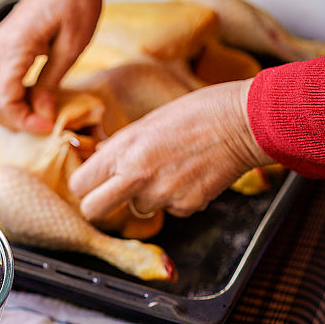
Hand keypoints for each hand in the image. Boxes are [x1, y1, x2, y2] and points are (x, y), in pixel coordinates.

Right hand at [0, 0, 104, 132]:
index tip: (48, 127)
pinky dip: (6, 95)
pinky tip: (29, 97)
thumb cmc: (77, 3)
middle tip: (38, 124)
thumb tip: (41, 115)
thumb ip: (50, 84)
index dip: (24, 121)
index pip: (4, 100)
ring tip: (33, 114)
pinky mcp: (3, 44)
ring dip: (4, 109)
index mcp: (14, 47)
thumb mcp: (71, 47)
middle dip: (8, 119)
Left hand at [68, 79, 273, 218]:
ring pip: (138, 209)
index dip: (84, 186)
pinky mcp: (187, 207)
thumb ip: (120, 145)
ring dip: (148, 197)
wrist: (244, 122)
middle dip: (99, 206)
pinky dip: (177, 198)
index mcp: (123, 150)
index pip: (79, 184)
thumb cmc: (197, 113)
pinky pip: (171, 210)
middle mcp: (137, 176)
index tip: (92, 184)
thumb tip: (99, 158)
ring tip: (170, 169)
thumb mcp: (147, 122)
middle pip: (93, 210)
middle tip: (112, 195)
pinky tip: (190, 175)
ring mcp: (162, 194)